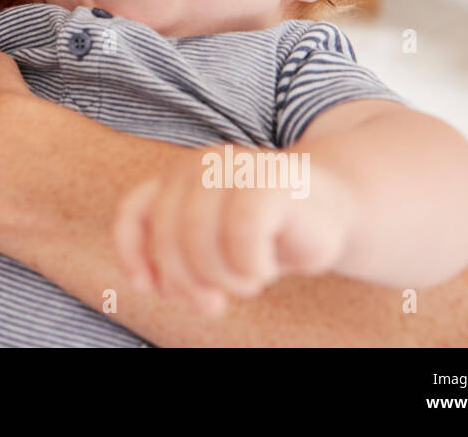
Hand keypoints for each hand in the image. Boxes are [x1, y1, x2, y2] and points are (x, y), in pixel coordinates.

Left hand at [113, 149, 356, 314]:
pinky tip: (263, 270)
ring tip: (246, 283)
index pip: (135, 211)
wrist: (334, 212)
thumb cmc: (266, 234)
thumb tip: (152, 283)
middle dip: (185, 280)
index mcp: (180, 175)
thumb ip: (176, 255)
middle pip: (168, 234)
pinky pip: (241, 230)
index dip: (132, 252)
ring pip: (196, 233)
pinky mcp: (271, 181)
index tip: (147, 288)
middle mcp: (202, 163)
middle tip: (212, 304)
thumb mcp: (212, 245)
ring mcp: (236, 167)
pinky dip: (248, 264)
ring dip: (219, 276)